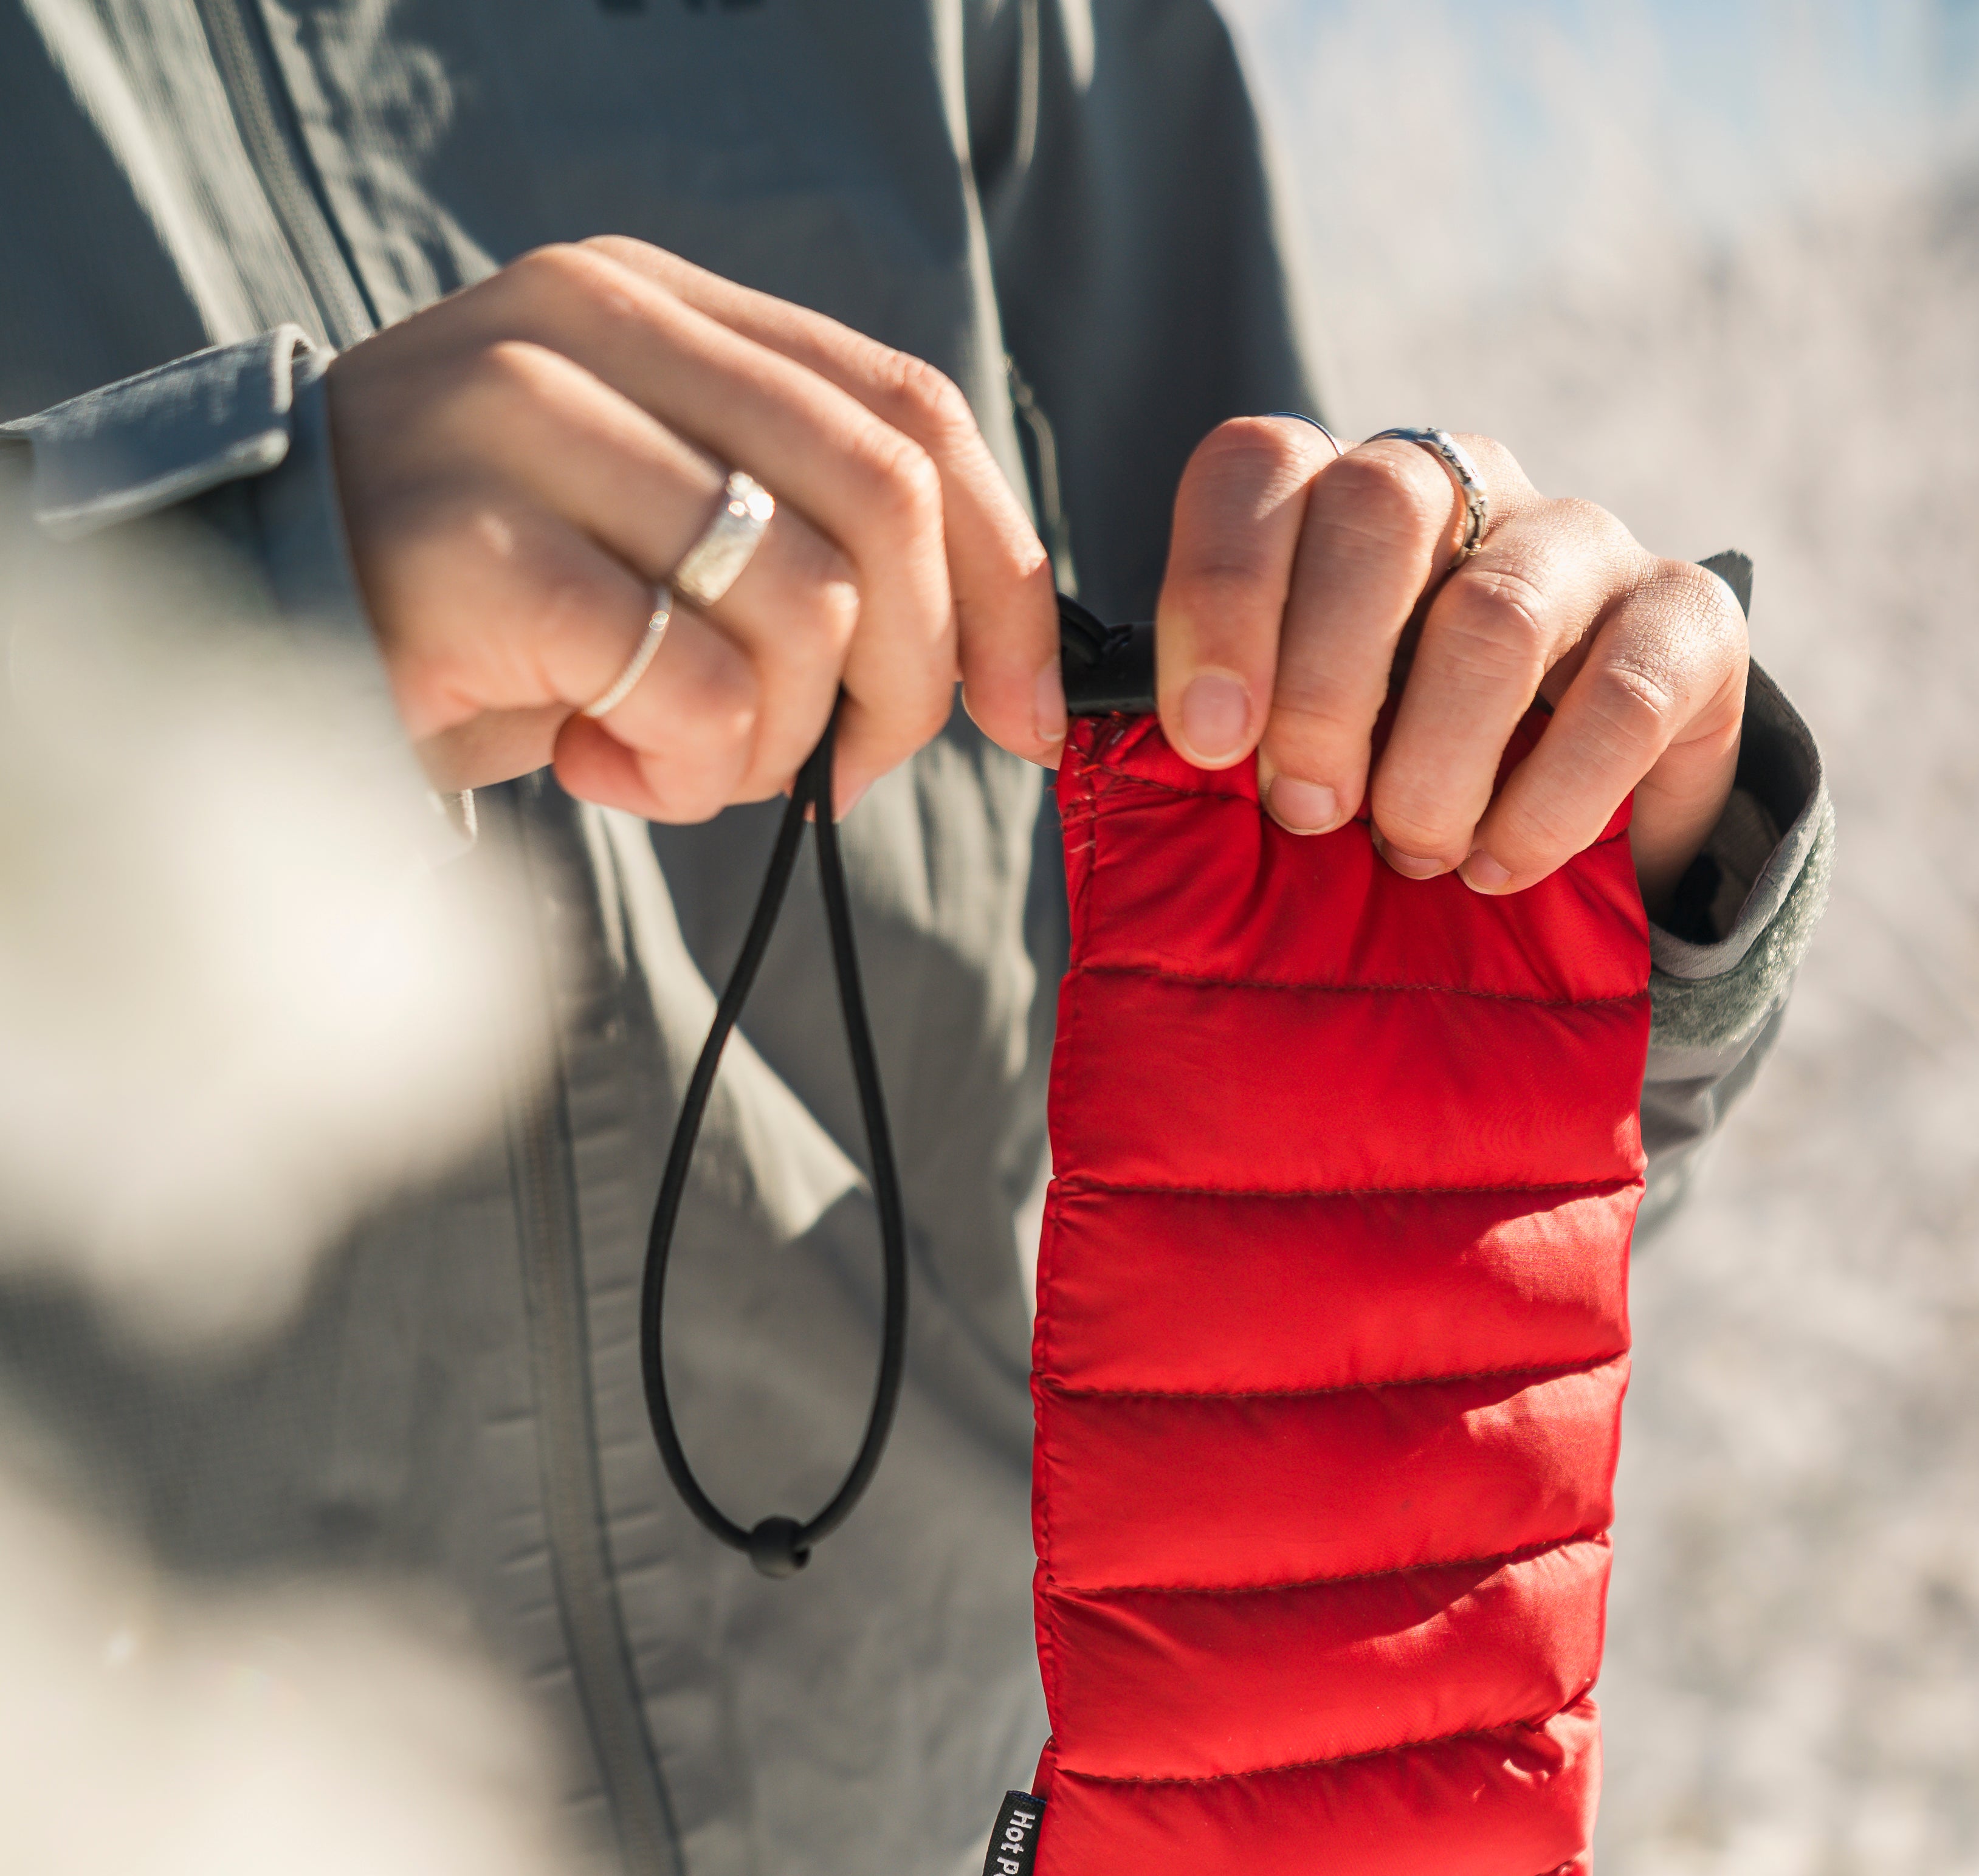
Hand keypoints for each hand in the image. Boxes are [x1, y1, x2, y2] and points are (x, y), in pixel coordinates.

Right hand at [324, 240, 1063, 820]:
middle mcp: (590, 327)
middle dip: (908, 683)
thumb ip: (793, 538)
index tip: (1033, 709)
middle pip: (885, 505)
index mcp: (651, 306)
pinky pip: (695, 684)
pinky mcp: (480, 545)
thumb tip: (994, 658)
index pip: (909, 409)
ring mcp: (524, 420)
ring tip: (673, 761)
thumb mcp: (648, 539)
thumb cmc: (478, 618)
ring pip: (803, 604)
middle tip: (837, 775)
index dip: (1005, 572)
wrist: (254, 647)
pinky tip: (604, 770)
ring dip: (772, 743)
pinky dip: (687, 771)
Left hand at [1152, 421, 1748, 917]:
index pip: (1258, 468)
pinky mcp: (1689, 620)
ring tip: (1412, 857)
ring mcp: (1583, 541)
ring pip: (1496, 614)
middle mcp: (1463, 484)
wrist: (1566, 829)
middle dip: (1323, 685)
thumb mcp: (1285, 753)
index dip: (1219, 594)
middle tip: (1306, 814)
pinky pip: (1621, 697)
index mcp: (1337, 499)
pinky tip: (1497, 868)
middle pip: (1377, 509)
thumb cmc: (1385, 783)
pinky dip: (1546, 806)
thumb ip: (1209, 730)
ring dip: (1432, 766)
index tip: (1206, 742)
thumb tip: (1076, 743)